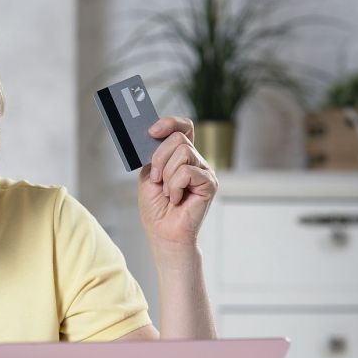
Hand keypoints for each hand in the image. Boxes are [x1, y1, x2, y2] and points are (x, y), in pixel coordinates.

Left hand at [138, 117, 217, 252]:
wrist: (164, 234)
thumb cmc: (156, 209)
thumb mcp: (148, 177)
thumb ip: (153, 157)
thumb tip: (153, 136)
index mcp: (180, 157)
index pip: (183, 128)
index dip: (169, 123)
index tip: (152, 130)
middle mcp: (195, 161)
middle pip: (178, 138)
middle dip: (160, 157)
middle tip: (156, 179)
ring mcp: (204, 171)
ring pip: (183, 152)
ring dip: (167, 175)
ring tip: (167, 193)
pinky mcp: (210, 183)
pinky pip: (187, 171)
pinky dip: (175, 186)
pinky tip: (176, 199)